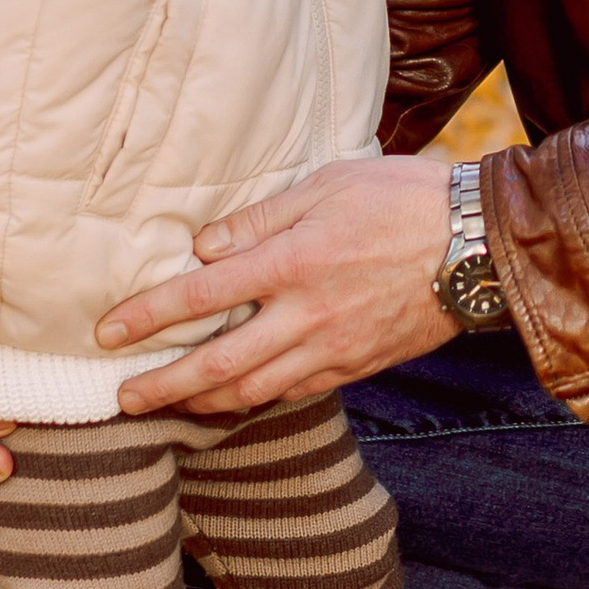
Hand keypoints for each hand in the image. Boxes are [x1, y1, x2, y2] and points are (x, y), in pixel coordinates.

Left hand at [96, 152, 459, 413]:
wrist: (480, 244)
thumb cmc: (402, 199)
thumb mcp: (326, 185)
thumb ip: (259, 219)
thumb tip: (203, 248)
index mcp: (292, 262)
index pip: (201, 296)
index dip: (147, 317)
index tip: (107, 334)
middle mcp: (306, 315)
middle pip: (217, 363)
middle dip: (162, 386)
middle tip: (121, 399)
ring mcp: (334, 348)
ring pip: (254, 390)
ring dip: (204, 401)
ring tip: (171, 404)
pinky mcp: (359, 365)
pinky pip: (297, 392)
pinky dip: (258, 398)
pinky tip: (237, 396)